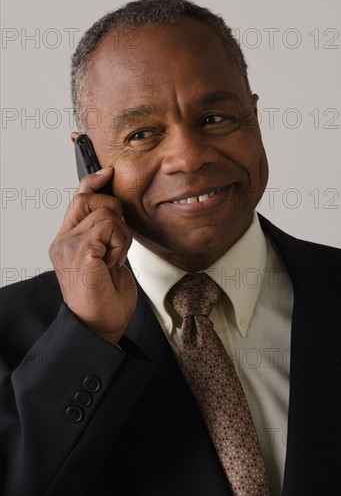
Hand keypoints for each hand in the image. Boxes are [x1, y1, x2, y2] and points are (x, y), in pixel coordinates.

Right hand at [49, 167, 136, 344]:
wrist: (102, 325)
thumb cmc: (106, 296)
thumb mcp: (108, 257)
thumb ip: (105, 233)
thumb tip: (116, 209)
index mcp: (68, 240)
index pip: (77, 199)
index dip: (93, 181)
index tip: (108, 172)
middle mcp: (63, 240)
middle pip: (89, 198)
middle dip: (115, 212)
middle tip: (118, 241)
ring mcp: (68, 245)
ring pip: (104, 211)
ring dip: (121, 234)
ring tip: (115, 257)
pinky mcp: (79, 251)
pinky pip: (108, 226)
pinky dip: (120, 243)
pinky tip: (114, 262)